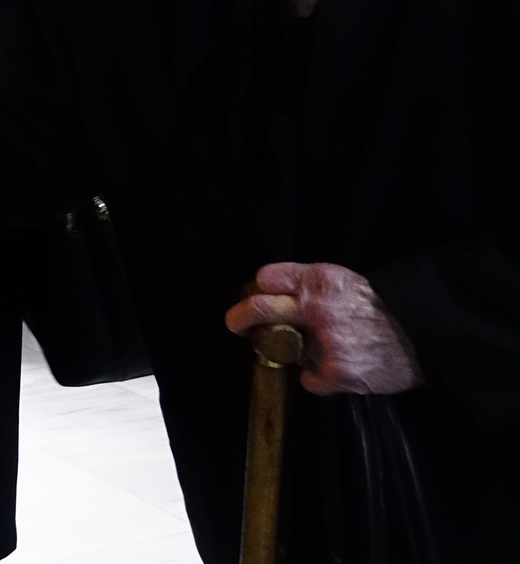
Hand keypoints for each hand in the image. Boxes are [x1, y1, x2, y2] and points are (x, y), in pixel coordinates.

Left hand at [225, 262, 423, 394]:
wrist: (423, 335)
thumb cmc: (378, 306)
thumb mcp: (343, 281)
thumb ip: (307, 285)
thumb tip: (266, 293)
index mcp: (319, 280)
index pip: (267, 278)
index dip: (259, 290)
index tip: (256, 297)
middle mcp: (317, 307)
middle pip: (259, 309)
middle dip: (241, 317)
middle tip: (235, 323)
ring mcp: (325, 342)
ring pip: (286, 350)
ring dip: (299, 352)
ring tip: (330, 348)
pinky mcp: (335, 372)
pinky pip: (308, 379)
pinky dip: (319, 378)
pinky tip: (341, 368)